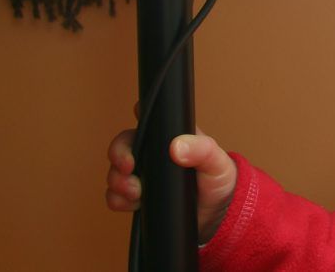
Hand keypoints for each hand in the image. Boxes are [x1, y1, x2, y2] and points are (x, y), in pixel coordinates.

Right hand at [106, 125, 236, 243]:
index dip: (137, 120)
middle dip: (119, 156)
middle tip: (129, 168)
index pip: (149, 121)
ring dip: (118, 181)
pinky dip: (118, 201)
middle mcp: (154, 154)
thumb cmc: (219, 180)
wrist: (217, 214)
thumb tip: (176, 147)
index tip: (138, 134)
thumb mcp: (216, 162)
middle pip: (123, 145)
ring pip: (115, 172)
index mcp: (172, 137)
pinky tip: (134, 204)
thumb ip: (202, 150)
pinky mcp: (139, 198)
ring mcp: (144, 176)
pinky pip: (115, 197)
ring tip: (136, 192)